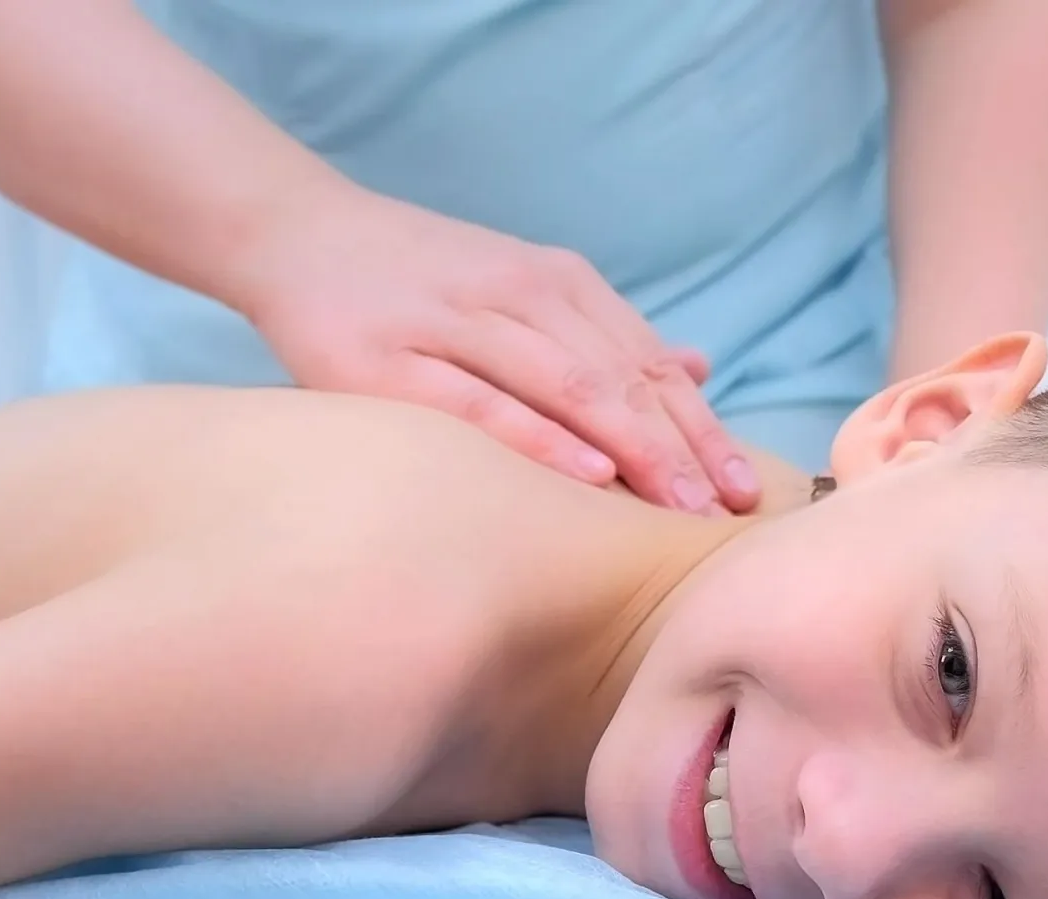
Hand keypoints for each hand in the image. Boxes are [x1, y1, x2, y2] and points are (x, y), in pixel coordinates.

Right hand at [226, 188, 760, 515]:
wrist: (300, 234)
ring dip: (634, 447)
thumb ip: (602, 333)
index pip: (647, 362)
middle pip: (622, 378)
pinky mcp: (394, 361)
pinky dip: (540, 435)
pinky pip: (482, 404)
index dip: (701, 427)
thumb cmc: (418, 281)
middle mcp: (519, 296)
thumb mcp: (520, 290)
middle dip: (682, 448)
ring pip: (569, 387)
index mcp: (557, 283)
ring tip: (679, 505)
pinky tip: (587, 471)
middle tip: (727, 515)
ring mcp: (458, 325)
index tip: (746, 490)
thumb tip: (696, 368)